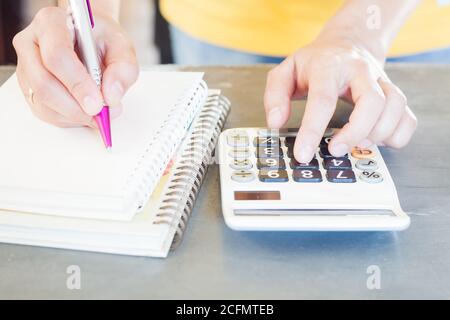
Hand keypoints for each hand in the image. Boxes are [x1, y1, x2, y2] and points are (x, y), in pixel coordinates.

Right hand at [13, 7, 138, 127]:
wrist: (90, 41)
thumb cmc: (102, 40)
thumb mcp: (121, 46)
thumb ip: (123, 68)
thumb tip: (111, 97)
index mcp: (51, 23)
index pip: (57, 55)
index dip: (77, 83)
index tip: (97, 103)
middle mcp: (30, 43)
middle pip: (43, 82)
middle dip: (75, 106)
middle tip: (99, 115)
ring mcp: (26, 67)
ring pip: (42, 101)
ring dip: (74, 115)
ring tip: (98, 112)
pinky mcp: (28, 87)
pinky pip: (43, 111)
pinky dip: (68, 119)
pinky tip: (85, 112)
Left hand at [264, 36, 417, 162]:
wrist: (347, 43)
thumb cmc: (314, 63)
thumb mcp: (285, 72)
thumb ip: (275, 96)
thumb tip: (275, 123)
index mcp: (328, 66)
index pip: (323, 99)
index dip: (312, 130)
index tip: (303, 154)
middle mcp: (360, 71)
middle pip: (372, 101)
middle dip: (355, 133)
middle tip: (335, 151)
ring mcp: (380, 81)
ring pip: (395, 107)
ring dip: (378, 134)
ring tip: (356, 145)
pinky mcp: (393, 94)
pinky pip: (408, 117)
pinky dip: (397, 135)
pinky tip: (376, 141)